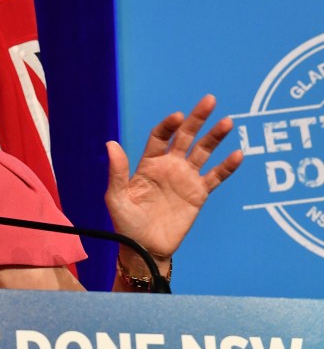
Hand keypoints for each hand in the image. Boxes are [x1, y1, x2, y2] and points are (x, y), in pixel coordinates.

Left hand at [104, 94, 242, 260]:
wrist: (144, 247)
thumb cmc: (126, 222)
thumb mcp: (116, 197)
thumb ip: (118, 171)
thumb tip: (110, 143)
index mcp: (148, 164)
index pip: (160, 137)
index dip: (168, 125)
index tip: (177, 116)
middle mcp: (169, 166)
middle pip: (185, 137)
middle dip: (197, 119)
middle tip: (209, 100)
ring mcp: (185, 179)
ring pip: (203, 152)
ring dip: (215, 137)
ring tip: (227, 122)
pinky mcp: (198, 193)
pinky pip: (215, 177)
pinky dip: (226, 166)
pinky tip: (238, 154)